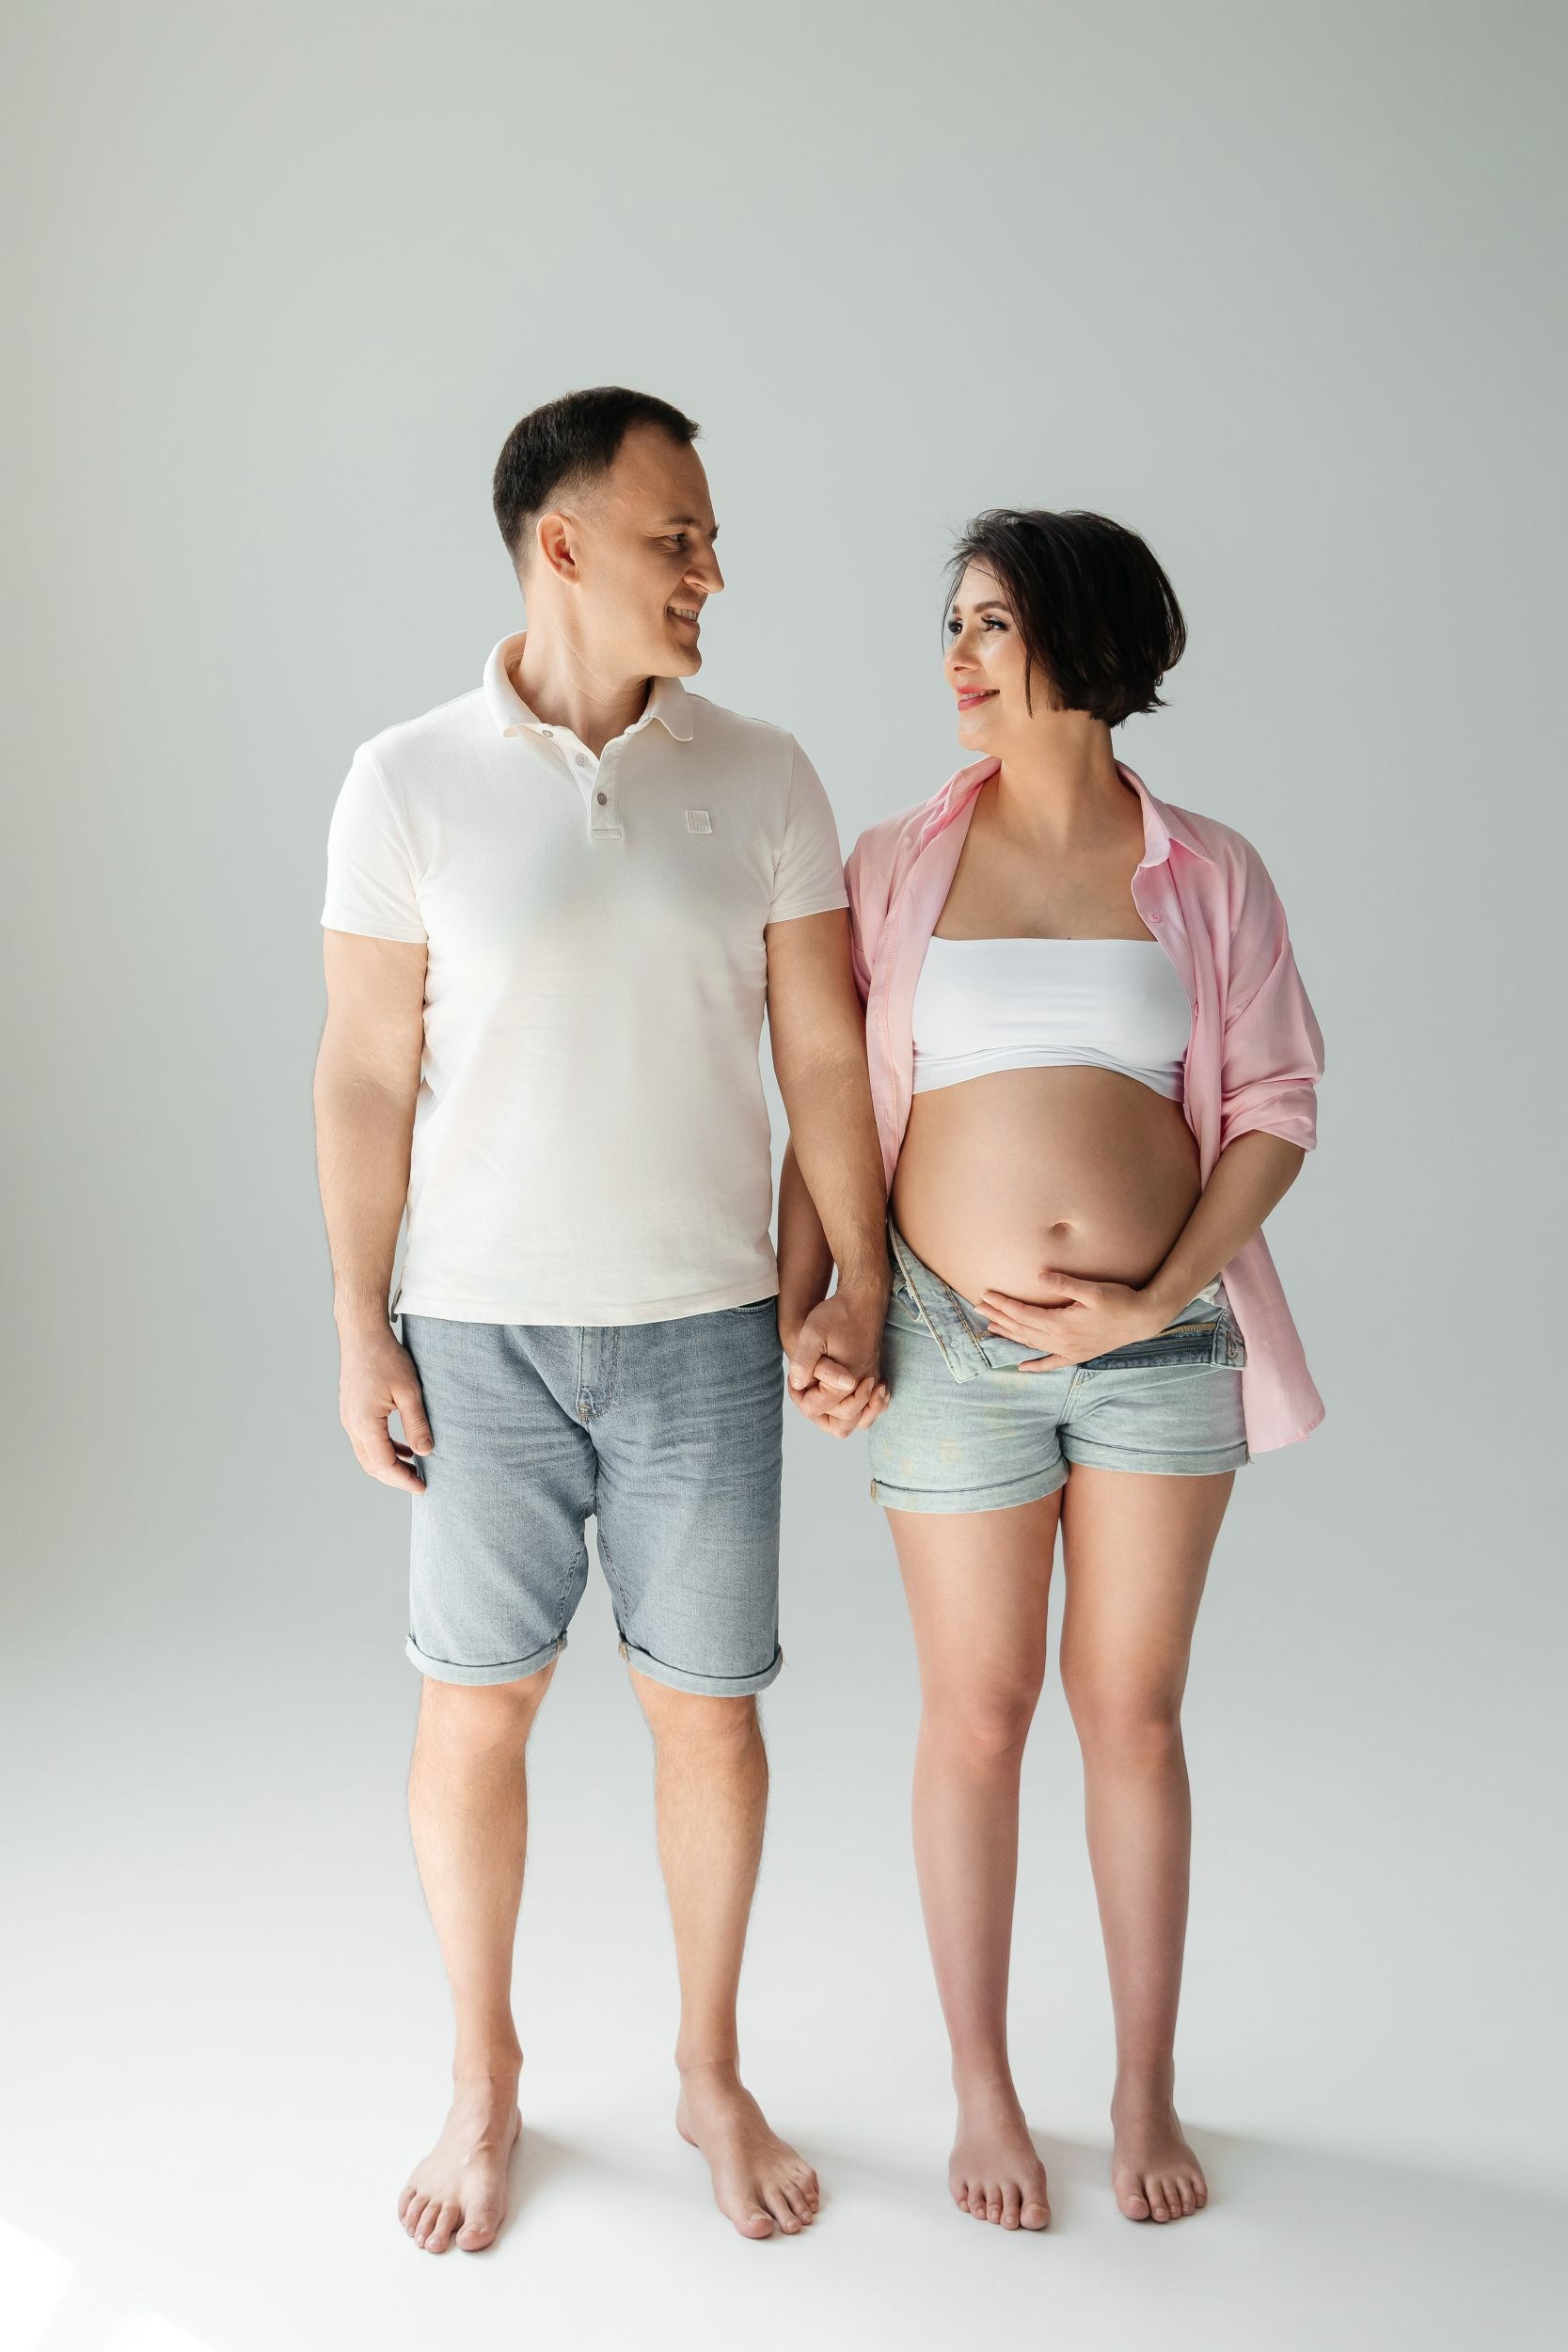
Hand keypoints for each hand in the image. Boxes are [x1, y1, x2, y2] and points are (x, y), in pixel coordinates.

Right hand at [337, 1319, 432, 1490]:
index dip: (403, 1479)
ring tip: (414, 1469)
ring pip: (367, 1454)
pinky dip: (383, 1449)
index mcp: (364, 1423)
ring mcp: (348, 1417)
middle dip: (395, 1477)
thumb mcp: (409, 1391)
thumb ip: (417, 1424)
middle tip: (419, 1483)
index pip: (383, 1464)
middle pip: (372, 1465)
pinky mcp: (351, 1410)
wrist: (362, 1334)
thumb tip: (425, 1452)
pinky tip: (403, 1447)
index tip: (422, 1487)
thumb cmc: (386, 1357)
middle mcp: (351, 1424)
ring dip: (389, 1464)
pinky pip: (365, 1440)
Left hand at [780, 1281, 889, 1438]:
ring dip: (838, 1416)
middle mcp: (862, 1388)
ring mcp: (872, 1384)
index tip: (794, 1378)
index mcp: (845, 1382)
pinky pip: (870, 1409)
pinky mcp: (875, 1378)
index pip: (815, 1410)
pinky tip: (843, 1397)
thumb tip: (799, 1385)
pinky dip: (859, 1411)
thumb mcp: (812, 1334)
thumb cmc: (836, 1315)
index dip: (798, 1397)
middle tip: (807, 1388)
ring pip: (857, 1421)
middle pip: (838, 1425)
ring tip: (821, 1396)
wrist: (863, 1299)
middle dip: (817, 1411)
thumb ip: (804, 1362)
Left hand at [978, 1270, 1166, 1371]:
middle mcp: (1061, 1341)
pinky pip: (1051, 1363)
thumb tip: (1039, 1277)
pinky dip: (1035, 1365)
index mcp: (1061, 1324)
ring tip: (990, 1328)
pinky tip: (1022, 1367)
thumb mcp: (1093, 1289)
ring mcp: (1068, 1350)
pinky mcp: (1078, 1354)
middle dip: (999, 1318)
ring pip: (1031, 1344)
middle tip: (978, 1308)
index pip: (1023, 1314)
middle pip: (1021, 1329)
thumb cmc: (1120, 1300)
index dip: (1003, 1304)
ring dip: (1010, 1336)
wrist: (1143, 1320)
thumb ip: (1064, 1284)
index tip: (986, 1295)